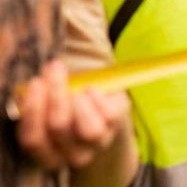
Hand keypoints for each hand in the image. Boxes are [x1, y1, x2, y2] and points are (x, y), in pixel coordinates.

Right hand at [15, 60, 129, 169]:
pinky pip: (109, 115)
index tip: (35, 82)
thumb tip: (41, 78)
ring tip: (75, 87)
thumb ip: (41, 96)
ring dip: (79, 100)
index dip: (32, 110)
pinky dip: (98, 97)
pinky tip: (90, 88)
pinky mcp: (116, 128)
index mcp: (47, 154)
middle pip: (59, 126)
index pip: (33, 139)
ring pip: (89, 129)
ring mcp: (98, 144)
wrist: (101, 113)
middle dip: (55, 93)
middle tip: (54, 68)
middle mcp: (72, 155)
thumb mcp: (50, 103)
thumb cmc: (67, 106)